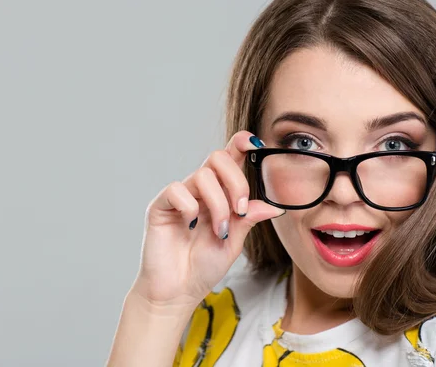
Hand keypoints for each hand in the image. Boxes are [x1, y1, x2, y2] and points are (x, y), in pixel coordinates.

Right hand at [131, 131, 284, 308]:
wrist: (178, 292)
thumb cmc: (203, 266)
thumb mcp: (235, 241)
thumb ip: (249, 218)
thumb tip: (274, 205)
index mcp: (219, 193)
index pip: (229, 157)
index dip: (241, 143)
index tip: (257, 146)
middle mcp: (199, 190)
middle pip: (218, 157)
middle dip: (236, 182)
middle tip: (239, 210)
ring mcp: (179, 196)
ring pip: (202, 175)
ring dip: (218, 205)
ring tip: (218, 232)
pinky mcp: (160, 206)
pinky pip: (177, 190)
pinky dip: (191, 207)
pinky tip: (190, 226)